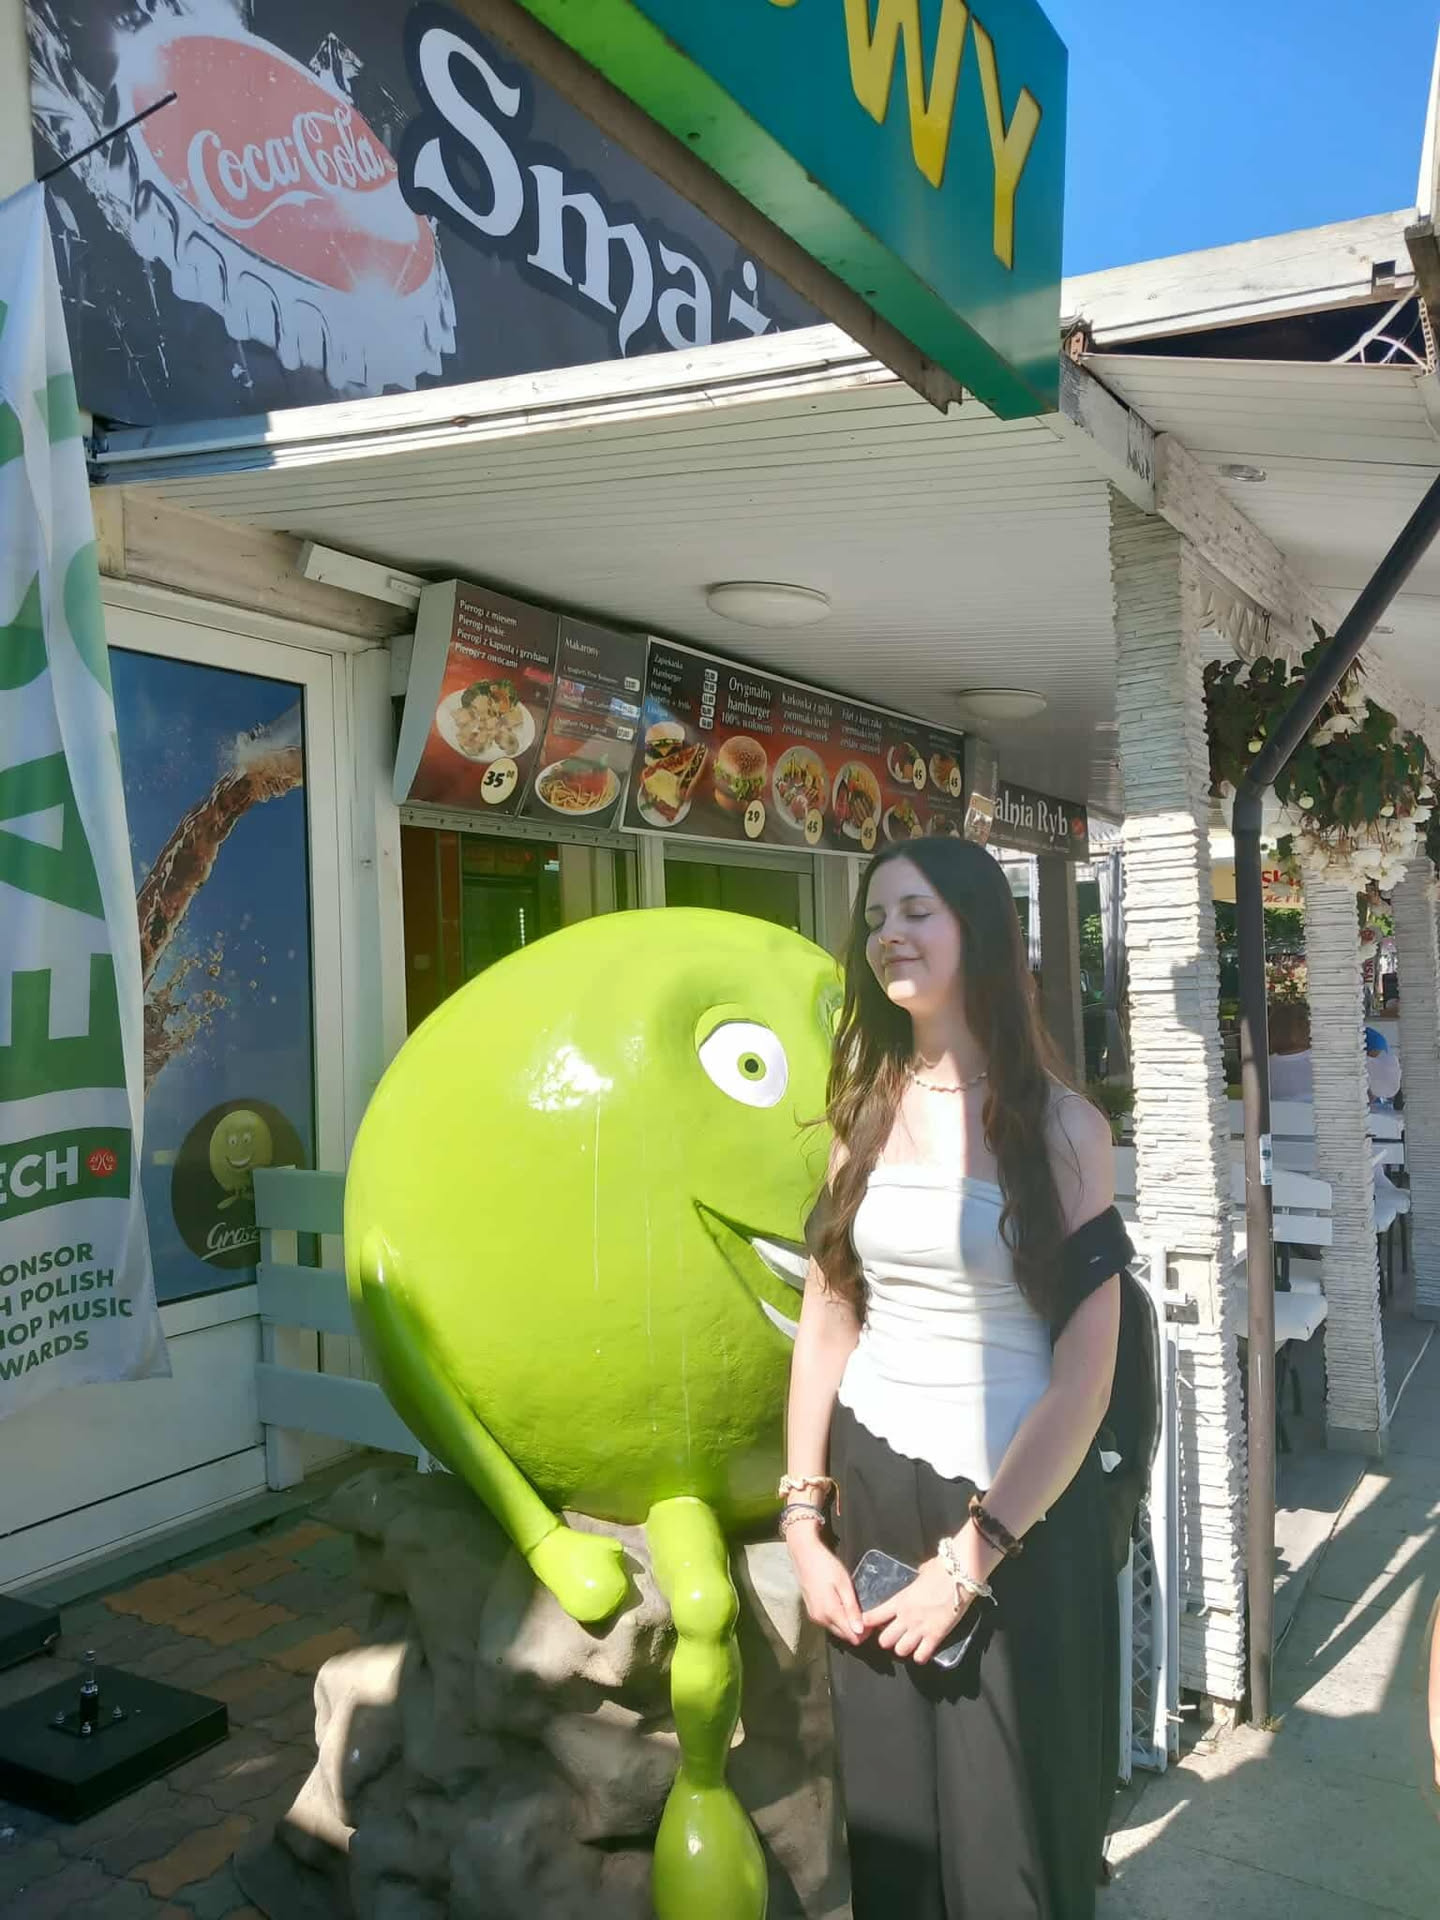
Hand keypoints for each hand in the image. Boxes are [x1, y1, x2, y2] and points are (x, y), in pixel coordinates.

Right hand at [787, 1525, 865, 1643]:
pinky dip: (838, 1618)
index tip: (872, 1619)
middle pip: (844, 1635)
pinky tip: (842, 1603)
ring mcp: (814, 1616)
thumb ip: (851, 1609)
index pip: (852, 1637)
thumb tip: (859, 1631)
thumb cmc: (826, 1565)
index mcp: (830, 1613)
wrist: (803, 1554)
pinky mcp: (811, 1611)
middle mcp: (820, 1619)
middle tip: (865, 1611)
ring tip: (854, 1605)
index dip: (865, 1632)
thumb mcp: (844, 1584)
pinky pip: (828, 1622)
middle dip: (856, 1629)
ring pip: (836, 1629)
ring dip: (847, 1623)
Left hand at [863, 1556, 966, 1663]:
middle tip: (894, 1636)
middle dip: (887, 1640)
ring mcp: (920, 1628)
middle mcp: (906, 1617)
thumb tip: (921, 1573)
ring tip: (908, 1644)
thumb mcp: (922, 1572)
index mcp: (899, 1600)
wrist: (960, 1576)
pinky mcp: (936, 1636)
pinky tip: (923, 1651)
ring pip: (900, 1651)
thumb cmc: (941, 1569)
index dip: (868, 1623)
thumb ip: (917, 1579)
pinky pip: (921, 1656)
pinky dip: (920, 1656)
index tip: (867, 1625)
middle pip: (884, 1641)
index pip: (873, 1617)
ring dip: (903, 1649)